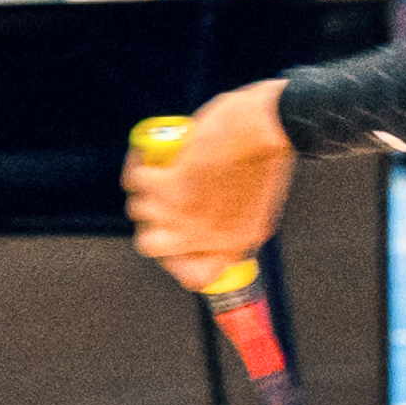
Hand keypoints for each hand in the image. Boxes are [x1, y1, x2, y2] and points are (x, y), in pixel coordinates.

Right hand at [127, 81, 296, 291]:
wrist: (270, 126)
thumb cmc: (267, 153)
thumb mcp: (258, 202)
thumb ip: (233, 218)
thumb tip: (213, 220)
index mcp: (234, 242)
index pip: (195, 278)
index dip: (179, 261)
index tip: (179, 239)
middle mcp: (205, 236)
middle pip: (151, 246)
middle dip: (150, 223)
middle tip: (161, 201)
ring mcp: (183, 215)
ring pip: (140, 210)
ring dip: (147, 188)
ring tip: (159, 171)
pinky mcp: (167, 187)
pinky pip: (136, 182)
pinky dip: (139, 164)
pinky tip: (149, 154)